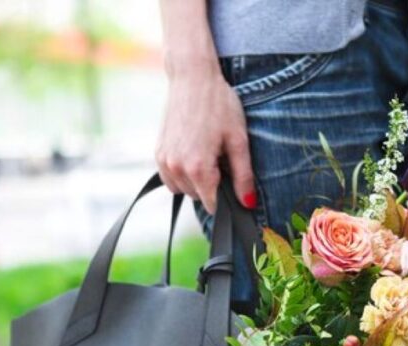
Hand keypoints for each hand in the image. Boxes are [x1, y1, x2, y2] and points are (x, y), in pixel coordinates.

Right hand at [155, 68, 255, 213]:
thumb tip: (248, 203)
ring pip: (183, 190)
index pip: (213, 204)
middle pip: (199, 197)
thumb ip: (243, 176)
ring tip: (207, 153)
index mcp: (198, 167)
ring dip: (196, 181)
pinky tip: (194, 153)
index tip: (233, 182)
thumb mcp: (238, 140)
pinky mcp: (158, 153)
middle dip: (212, 186)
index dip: (226, 198)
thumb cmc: (220, 105)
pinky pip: (170, 179)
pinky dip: (183, 174)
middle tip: (221, 158)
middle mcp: (177, 167)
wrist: (193, 78)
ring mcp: (164, 161)